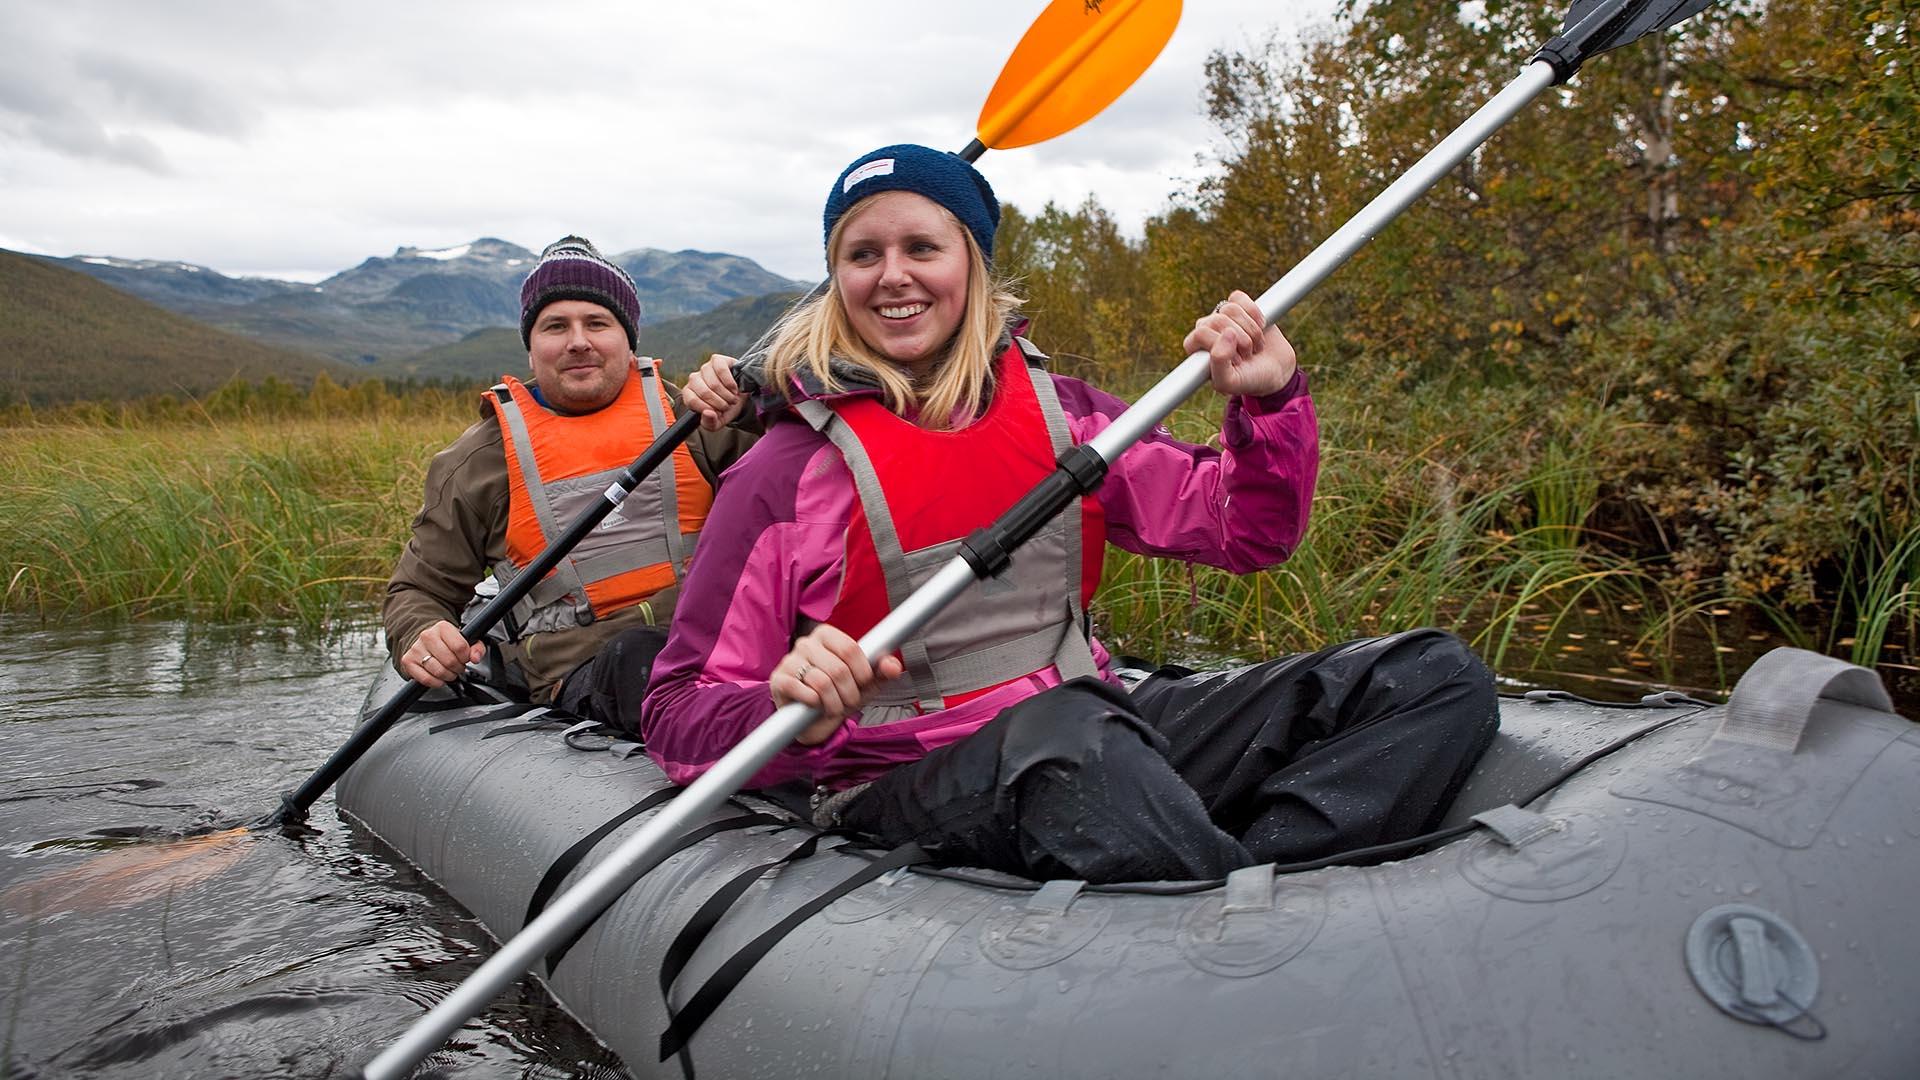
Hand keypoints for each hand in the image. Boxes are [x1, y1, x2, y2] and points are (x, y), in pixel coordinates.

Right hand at [400, 620, 485, 688]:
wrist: (425, 640)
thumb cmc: (447, 641)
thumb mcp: (465, 639)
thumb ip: (476, 647)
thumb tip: (475, 658)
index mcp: (443, 627)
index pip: (460, 647)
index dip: (466, 657)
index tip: (465, 658)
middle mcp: (427, 636)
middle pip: (449, 661)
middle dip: (458, 668)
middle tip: (458, 666)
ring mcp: (416, 649)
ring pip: (438, 671)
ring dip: (448, 676)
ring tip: (450, 672)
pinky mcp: (408, 661)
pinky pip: (425, 679)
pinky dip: (436, 682)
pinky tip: (439, 678)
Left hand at [682, 354, 745, 431]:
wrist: (740, 396)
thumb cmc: (726, 408)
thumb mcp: (718, 421)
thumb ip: (710, 423)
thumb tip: (708, 413)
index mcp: (689, 394)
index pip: (692, 400)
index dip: (707, 408)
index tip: (717, 413)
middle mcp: (694, 379)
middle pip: (704, 392)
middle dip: (720, 403)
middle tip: (728, 406)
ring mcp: (705, 368)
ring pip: (714, 383)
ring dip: (727, 394)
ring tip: (732, 398)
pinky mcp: (717, 360)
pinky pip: (720, 370)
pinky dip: (730, 382)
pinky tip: (734, 388)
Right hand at [770, 624, 905, 744]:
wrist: (812, 719)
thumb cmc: (840, 694)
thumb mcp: (864, 683)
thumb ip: (881, 671)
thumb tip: (893, 666)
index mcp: (827, 635)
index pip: (850, 648)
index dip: (862, 672)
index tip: (863, 684)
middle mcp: (806, 643)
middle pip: (838, 668)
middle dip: (850, 693)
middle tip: (849, 702)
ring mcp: (790, 660)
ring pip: (822, 683)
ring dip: (834, 703)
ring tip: (834, 707)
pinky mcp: (779, 680)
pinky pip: (803, 691)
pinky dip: (815, 704)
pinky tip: (815, 706)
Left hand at [1184, 290, 1296, 397]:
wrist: (1276, 370)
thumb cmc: (1248, 379)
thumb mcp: (1229, 382)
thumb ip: (1219, 363)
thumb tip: (1227, 333)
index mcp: (1196, 349)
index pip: (1200, 334)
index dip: (1222, 347)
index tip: (1237, 362)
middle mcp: (1207, 330)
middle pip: (1218, 320)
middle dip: (1241, 341)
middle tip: (1247, 356)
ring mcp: (1222, 316)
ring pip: (1231, 309)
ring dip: (1251, 331)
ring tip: (1253, 346)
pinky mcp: (1239, 306)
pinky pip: (1240, 298)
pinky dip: (1256, 315)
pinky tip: (1260, 328)